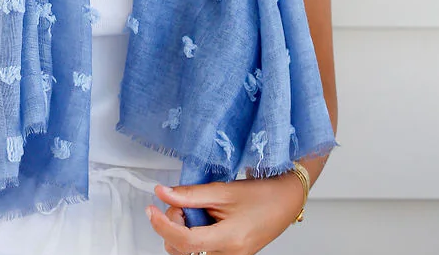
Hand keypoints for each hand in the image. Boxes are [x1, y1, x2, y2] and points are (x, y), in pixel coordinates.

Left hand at [145, 173, 304, 254]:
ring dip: (182, 231)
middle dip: (173, 226)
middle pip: (183, 251)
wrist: (286, 200)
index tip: (151, 209)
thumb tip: (162, 192)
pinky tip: (202, 218)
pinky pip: (202, 250)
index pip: (184, 241)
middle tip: (180, 203)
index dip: (163, 225)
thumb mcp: (223, 190)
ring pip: (190, 253)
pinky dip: (194, 235)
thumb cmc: (262, 194)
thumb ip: (190, 194)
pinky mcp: (232, 254)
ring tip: (193, 209)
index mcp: (229, 241)